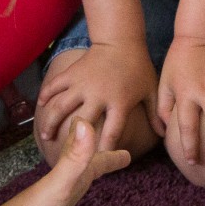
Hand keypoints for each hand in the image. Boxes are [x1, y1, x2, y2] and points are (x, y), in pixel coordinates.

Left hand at [0, 117, 130, 205]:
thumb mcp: (58, 185)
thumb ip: (73, 158)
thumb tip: (85, 121)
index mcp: (66, 179)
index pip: (93, 162)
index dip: (110, 157)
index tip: (127, 153)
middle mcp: (63, 190)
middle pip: (86, 171)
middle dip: (102, 163)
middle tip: (122, 159)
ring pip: (77, 188)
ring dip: (88, 180)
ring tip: (97, 177)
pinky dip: (77, 204)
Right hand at [36, 40, 154, 154]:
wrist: (120, 40)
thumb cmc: (138, 67)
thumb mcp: (150, 91)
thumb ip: (156, 114)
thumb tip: (165, 135)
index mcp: (119, 103)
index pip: (111, 132)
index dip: (103, 151)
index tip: (95, 165)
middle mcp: (98, 95)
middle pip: (80, 123)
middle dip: (70, 141)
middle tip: (62, 155)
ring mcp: (82, 84)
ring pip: (60, 106)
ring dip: (50, 122)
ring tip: (45, 136)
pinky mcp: (72, 73)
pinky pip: (54, 86)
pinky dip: (45, 96)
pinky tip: (39, 107)